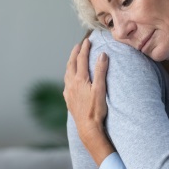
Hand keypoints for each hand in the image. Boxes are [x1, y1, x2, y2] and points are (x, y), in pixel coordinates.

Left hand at [63, 39, 114, 165]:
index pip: (81, 59)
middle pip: (71, 64)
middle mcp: (71, 84)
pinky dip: (68, 75)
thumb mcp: (100, 89)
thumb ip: (100, 71)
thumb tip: (102, 54)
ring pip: (67, 73)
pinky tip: (70, 79)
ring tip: (73, 59)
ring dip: (70, 63)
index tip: (87, 41)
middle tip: (78, 46)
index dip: (85, 49)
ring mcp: (68, 92)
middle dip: (75, 53)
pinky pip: (66, 83)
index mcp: (80, 79)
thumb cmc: (96, 109)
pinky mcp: (68, 99)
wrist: (87, 127)